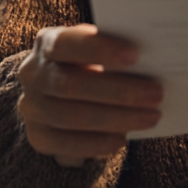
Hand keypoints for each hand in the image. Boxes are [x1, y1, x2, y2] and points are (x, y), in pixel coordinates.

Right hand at [17, 24, 161, 166]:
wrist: (59, 93)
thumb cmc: (90, 63)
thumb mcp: (96, 50)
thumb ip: (112, 54)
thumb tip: (151, 63)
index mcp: (47, 42)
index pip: (67, 43)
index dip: (99, 49)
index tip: (135, 55)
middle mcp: (32, 74)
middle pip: (70, 84)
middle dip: (117, 90)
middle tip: (156, 94)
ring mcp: (31, 107)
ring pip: (71, 117)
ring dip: (115, 118)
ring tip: (151, 117)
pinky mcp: (37, 136)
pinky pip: (67, 145)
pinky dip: (98, 143)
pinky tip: (123, 140)